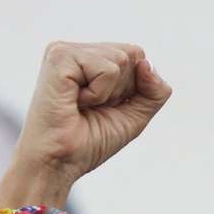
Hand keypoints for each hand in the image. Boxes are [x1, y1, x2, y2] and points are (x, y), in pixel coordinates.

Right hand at [13, 41, 171, 188]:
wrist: (58, 162)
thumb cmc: (89, 142)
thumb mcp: (134, 115)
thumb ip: (154, 91)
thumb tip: (147, 62)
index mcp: (92, 59)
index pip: (138, 56)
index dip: (133, 88)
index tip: (104, 107)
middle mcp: (78, 50)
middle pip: (134, 53)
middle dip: (122, 90)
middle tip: (91, 107)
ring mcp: (66, 50)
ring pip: (122, 59)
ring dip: (109, 94)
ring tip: (81, 105)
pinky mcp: (60, 56)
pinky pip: (107, 69)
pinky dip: (98, 94)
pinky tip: (74, 101)